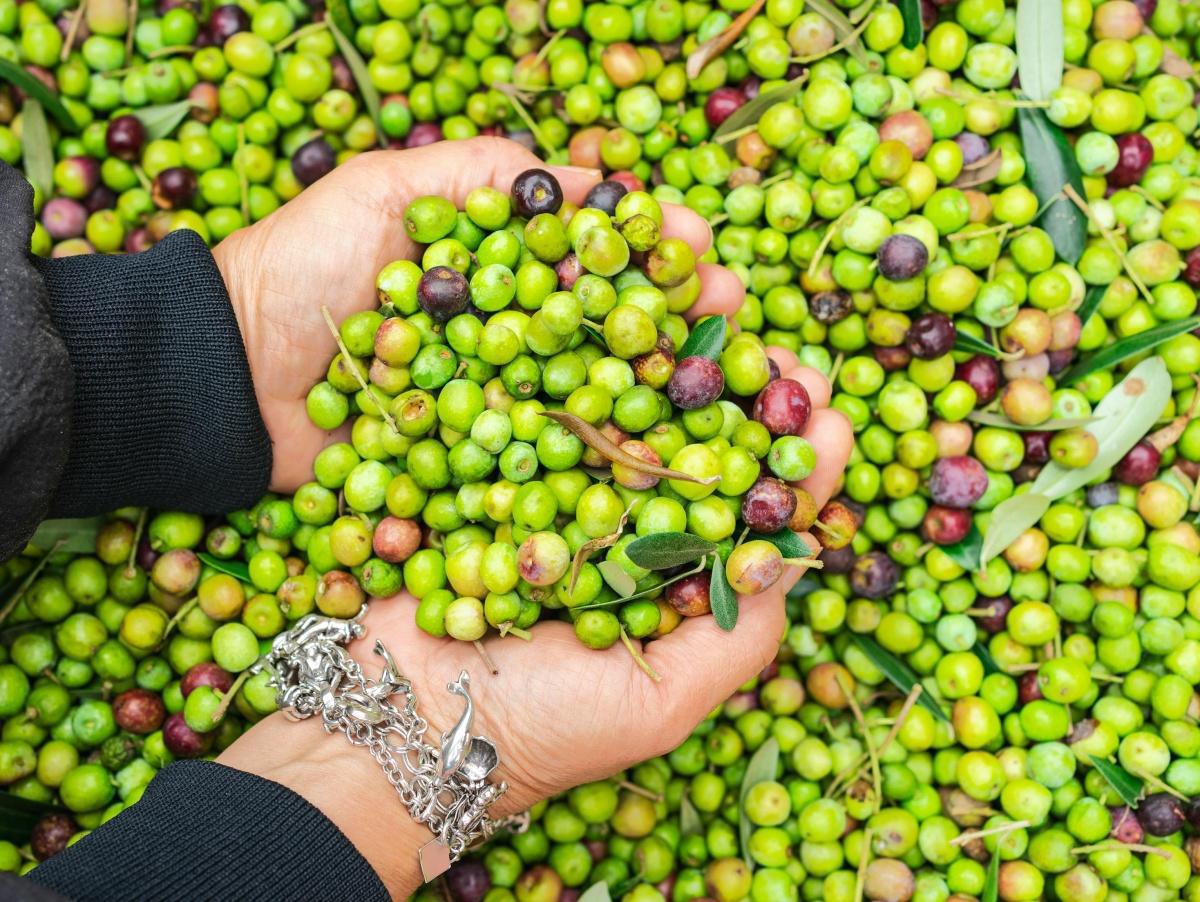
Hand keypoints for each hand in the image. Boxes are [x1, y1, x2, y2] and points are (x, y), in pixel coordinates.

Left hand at [212, 136, 744, 491]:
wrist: (227, 376)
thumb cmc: (305, 267)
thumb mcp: (389, 190)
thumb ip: (486, 175)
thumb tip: (602, 174)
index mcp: (496, 278)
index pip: (592, 259)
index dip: (649, 249)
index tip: (698, 241)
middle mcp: (508, 346)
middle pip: (609, 333)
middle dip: (675, 318)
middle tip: (731, 306)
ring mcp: (496, 413)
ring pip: (592, 407)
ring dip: (660, 397)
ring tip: (720, 383)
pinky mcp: (474, 475)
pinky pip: (539, 475)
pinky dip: (599, 473)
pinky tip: (659, 465)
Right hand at [218, 363, 851, 896]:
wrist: (395, 719)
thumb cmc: (537, 728)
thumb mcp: (656, 705)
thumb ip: (735, 639)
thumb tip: (797, 552)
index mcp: (671, 585)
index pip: (749, 516)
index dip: (795, 468)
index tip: (829, 420)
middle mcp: (622, 531)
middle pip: (695, 446)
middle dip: (743, 393)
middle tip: (784, 348)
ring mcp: (557, 493)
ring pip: (626, 406)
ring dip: (672, 349)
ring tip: (712, 290)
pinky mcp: (494, 465)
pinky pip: (540, 400)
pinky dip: (574, 347)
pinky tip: (612, 300)